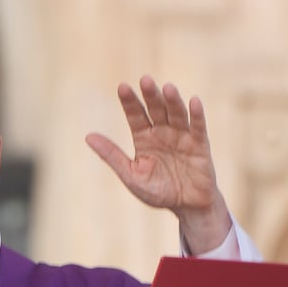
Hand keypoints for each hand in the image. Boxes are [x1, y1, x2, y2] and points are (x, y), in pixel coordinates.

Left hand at [85, 76, 232, 253]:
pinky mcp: (199, 144)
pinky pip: (198, 127)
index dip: (129, 102)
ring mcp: (181, 136)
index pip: (135, 115)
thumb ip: (112, 155)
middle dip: (150, 95)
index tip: (122, 87)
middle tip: (145, 80)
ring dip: (172, 101)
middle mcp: (162, 132)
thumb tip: (88, 136)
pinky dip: (197, 114)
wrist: (187, 206)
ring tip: (167, 88)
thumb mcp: (131, 175)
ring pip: (176, 113)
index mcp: (144, 137)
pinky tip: (194, 100)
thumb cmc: (158, 191)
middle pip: (156, 109)